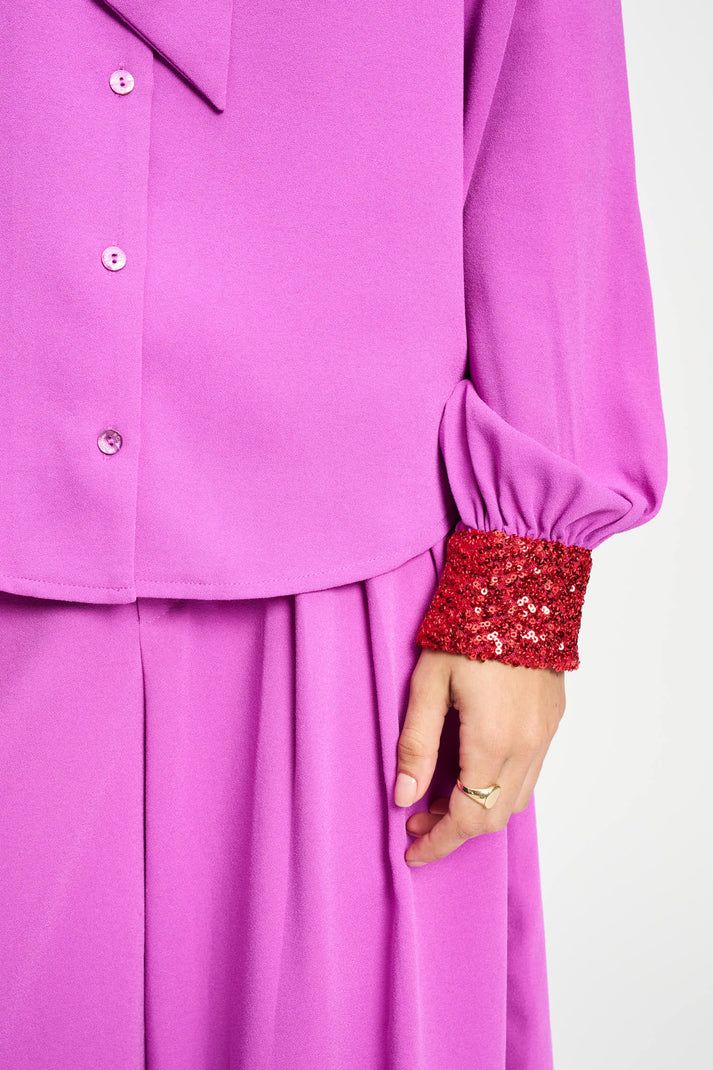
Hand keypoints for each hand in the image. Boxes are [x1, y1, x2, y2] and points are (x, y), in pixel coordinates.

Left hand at [394, 650, 565, 866]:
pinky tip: (472, 772)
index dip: (439, 841)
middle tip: (417, 822)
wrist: (522, 588)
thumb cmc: (468, 630)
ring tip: (439, 797)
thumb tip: (404, 797)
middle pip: (493, 817)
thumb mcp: (428, 684)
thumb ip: (416, 744)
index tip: (413, 851)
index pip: (467, 816)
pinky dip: (500, 787)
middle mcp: (527, 747)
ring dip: (478, 810)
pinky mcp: (552, 721)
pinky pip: (530, 774)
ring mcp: (545, 735)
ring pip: (515, 799)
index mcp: (493, 742)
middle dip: (454, 829)